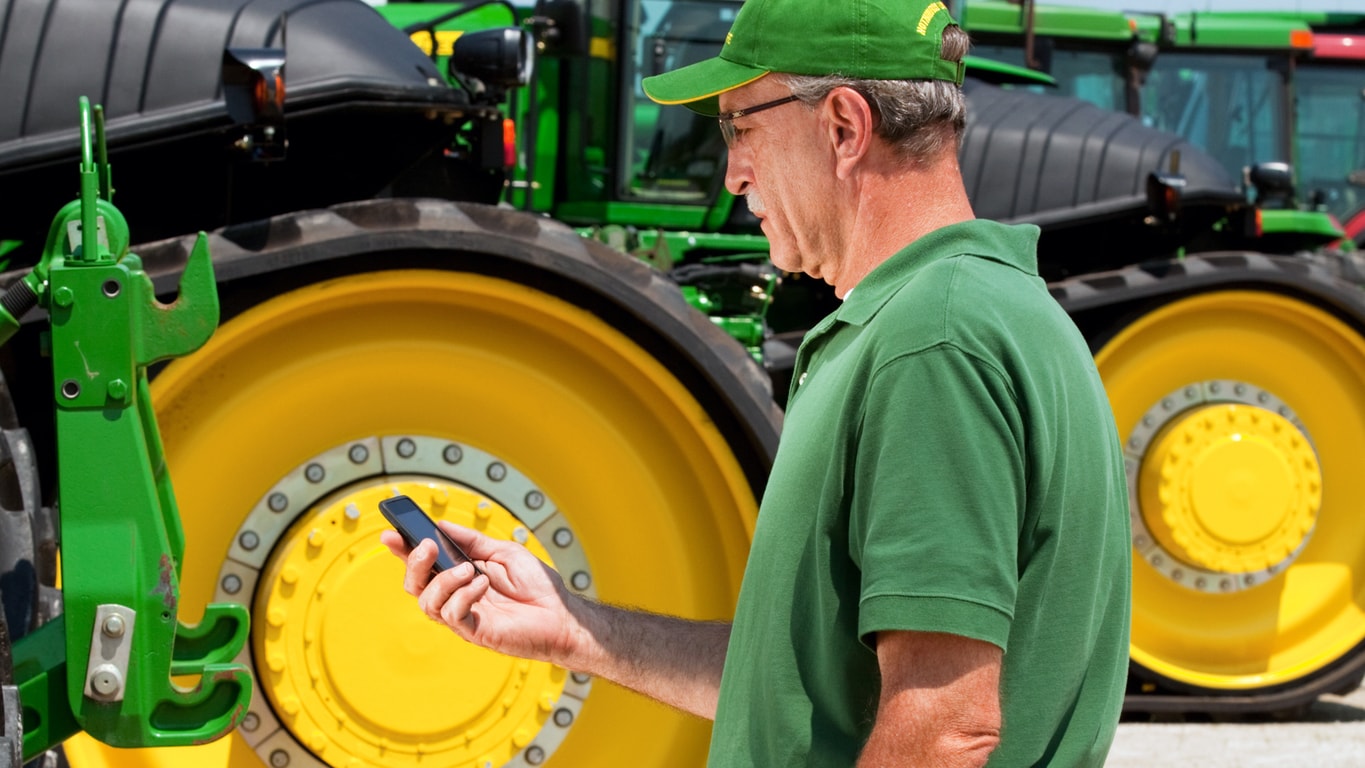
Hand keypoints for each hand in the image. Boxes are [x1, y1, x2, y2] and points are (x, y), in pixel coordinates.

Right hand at [381, 521, 580, 664]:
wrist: (562, 614)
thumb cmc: (537, 586)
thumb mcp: (503, 551)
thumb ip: (472, 541)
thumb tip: (440, 525)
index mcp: (461, 576)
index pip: (425, 564)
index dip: (404, 550)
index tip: (391, 534)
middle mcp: (457, 596)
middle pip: (415, 585)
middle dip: (414, 564)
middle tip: (428, 546)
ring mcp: (464, 616)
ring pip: (427, 603)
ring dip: (443, 580)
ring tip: (470, 570)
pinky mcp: (474, 631)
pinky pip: (452, 615)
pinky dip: (464, 595)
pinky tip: (483, 586)